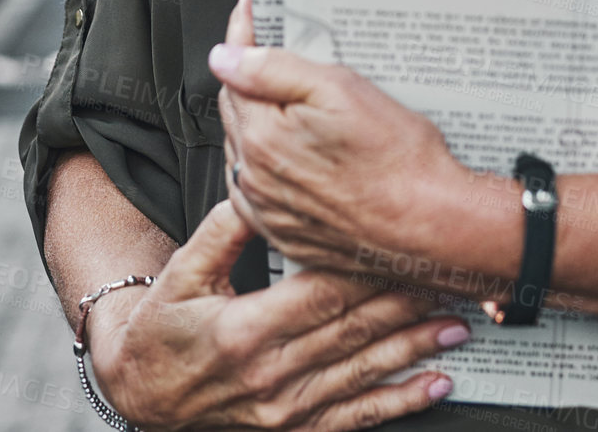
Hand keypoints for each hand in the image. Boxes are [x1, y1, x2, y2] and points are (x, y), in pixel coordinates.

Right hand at [86, 194, 470, 429]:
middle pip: (352, 332)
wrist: (141, 390)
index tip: (406, 248)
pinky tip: (433, 385)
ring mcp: (284, 407)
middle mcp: (270, 373)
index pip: (321, 294)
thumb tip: (258, 188)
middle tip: (450, 279)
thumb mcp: (184, 269)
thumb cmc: (163, 325)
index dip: (368, 272)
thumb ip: (224, 229)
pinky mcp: (291, 428)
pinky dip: (398, 403)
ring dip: (414, 349)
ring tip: (457, 325)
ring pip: (362, 374)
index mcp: (245, 329)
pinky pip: (353, 418)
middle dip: (406, 303)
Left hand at [211, 0, 467, 275]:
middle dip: (250, 77)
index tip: (249, 12)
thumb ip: (273, 70)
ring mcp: (270, 211)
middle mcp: (258, 179)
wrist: (432, 222)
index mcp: (264, 139)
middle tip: (281, 53)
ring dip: (257, 122)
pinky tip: (292, 151)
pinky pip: (257, 191)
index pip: (234, 74)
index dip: (242, 36)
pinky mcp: (286, 233)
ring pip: (245, 151)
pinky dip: (265, 165)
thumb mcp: (340, 90)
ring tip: (294, 103)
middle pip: (237, 111)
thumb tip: (225, 57)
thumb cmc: (399, 161)